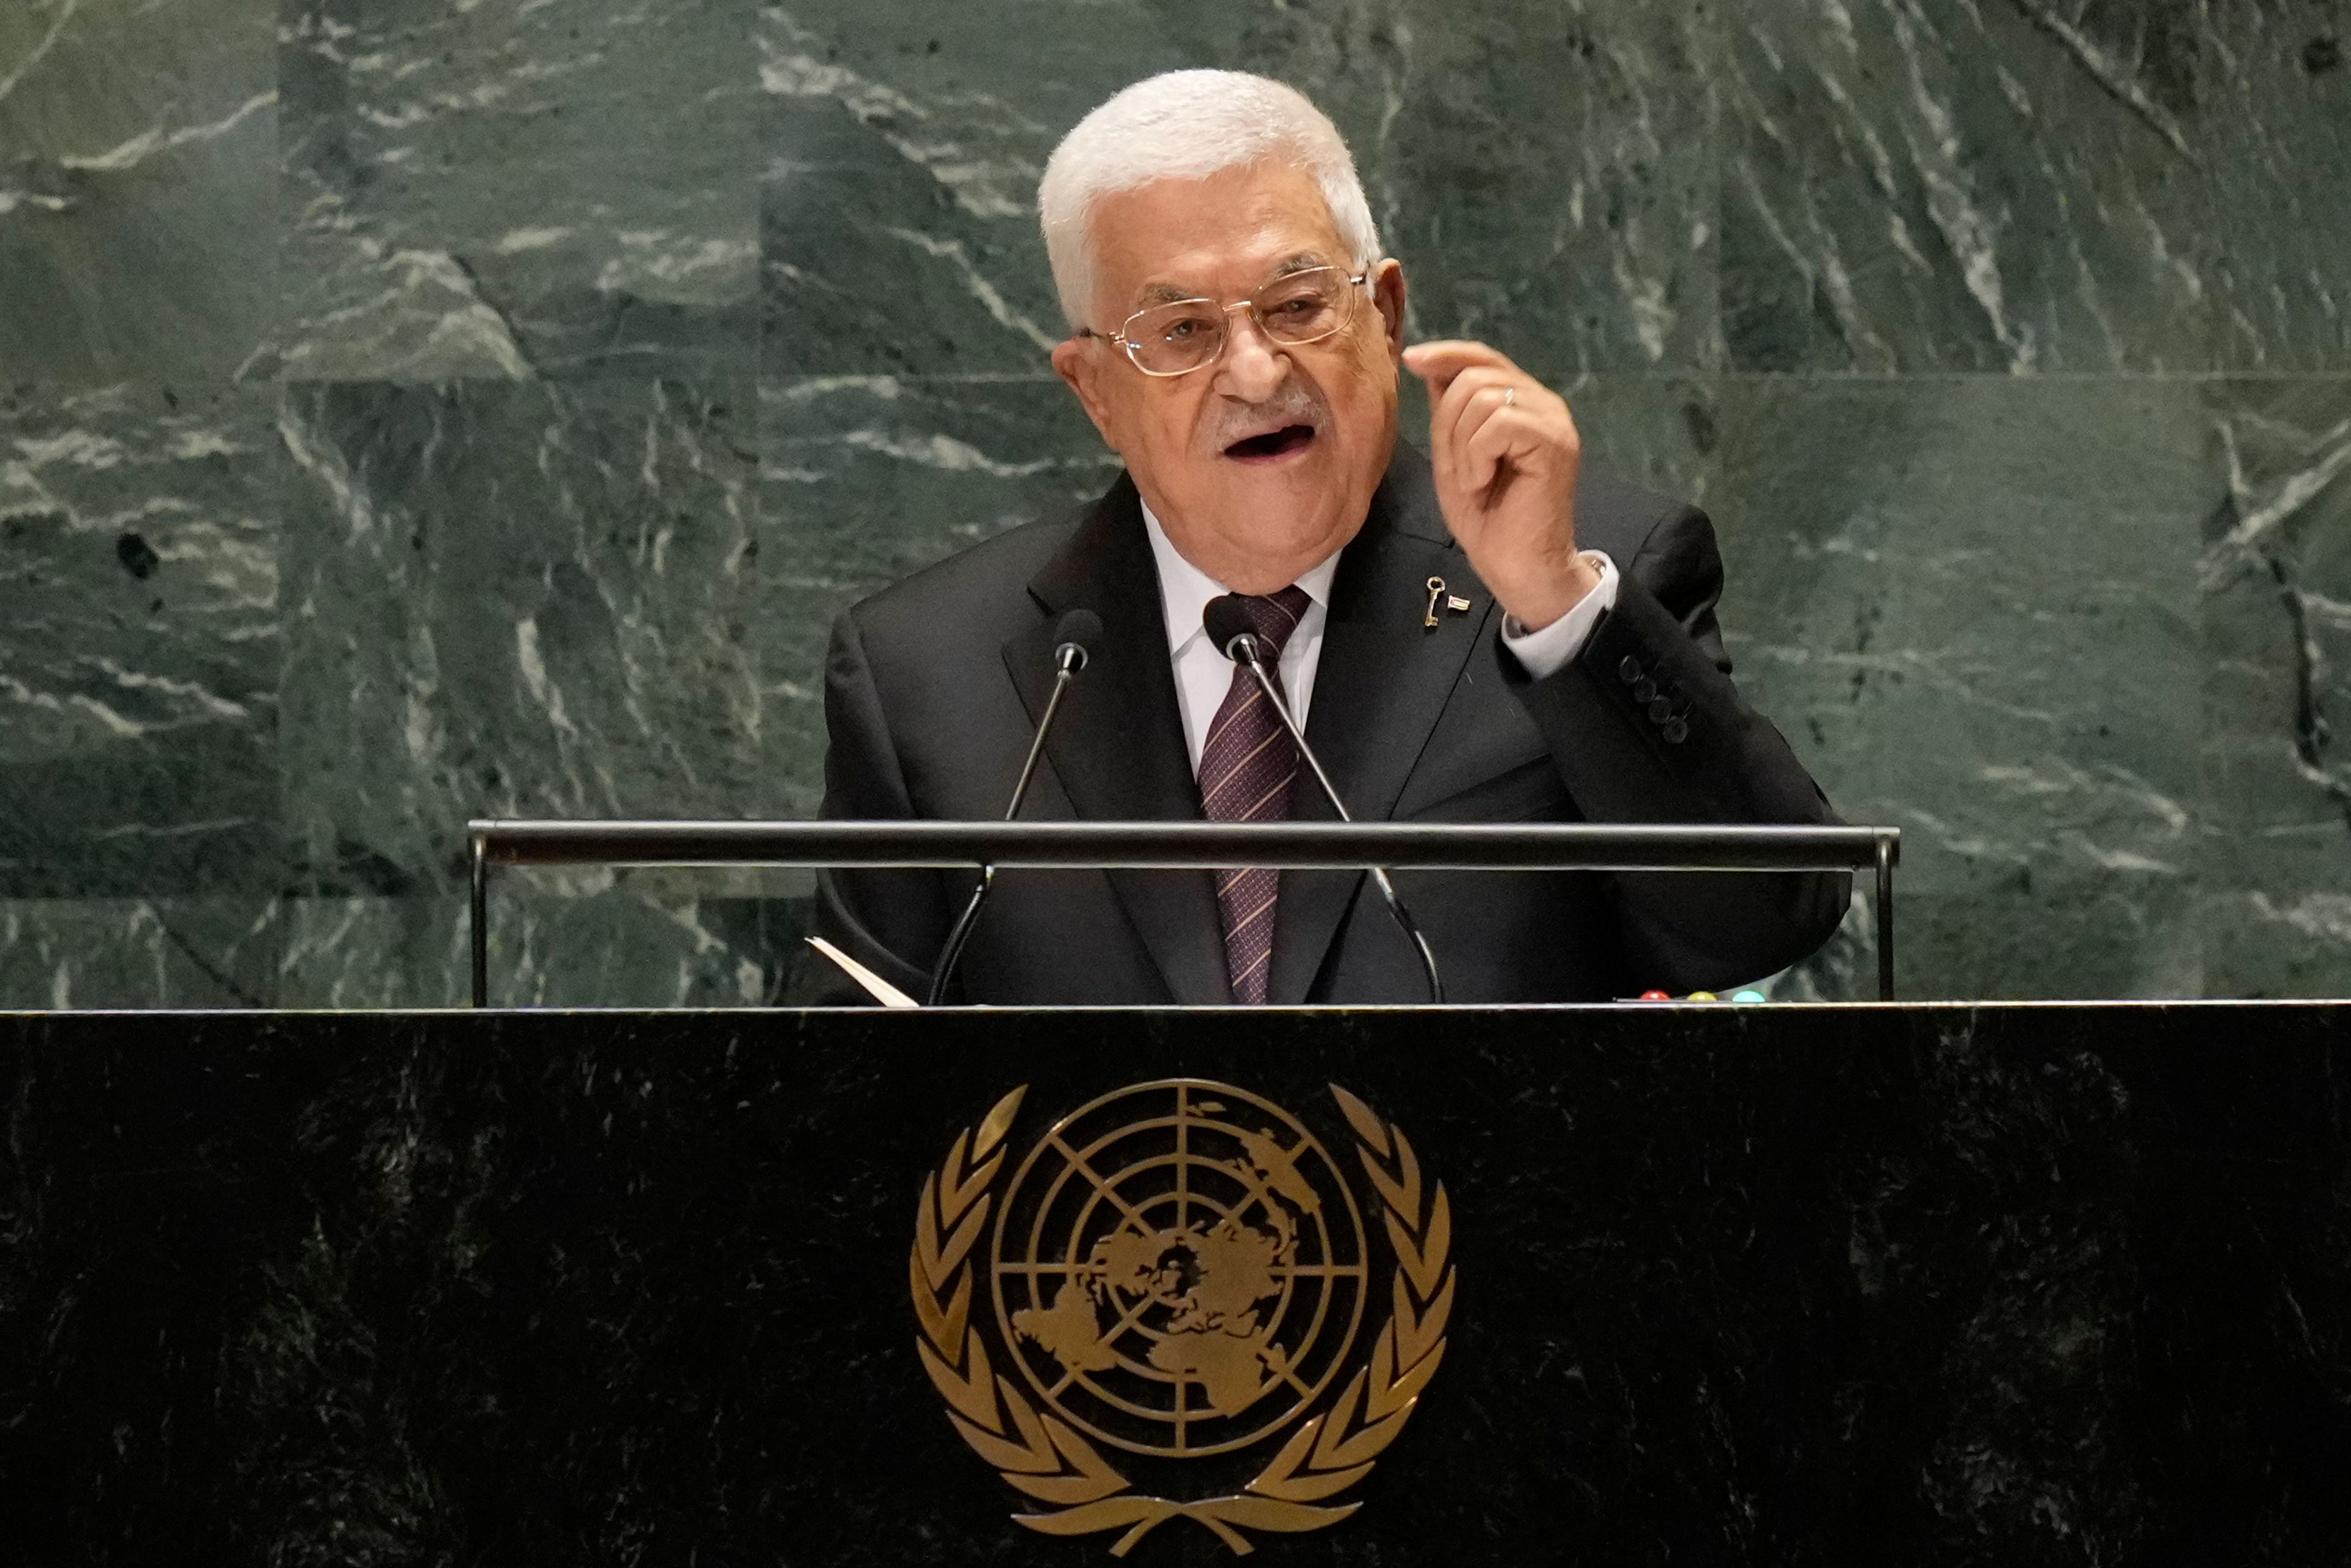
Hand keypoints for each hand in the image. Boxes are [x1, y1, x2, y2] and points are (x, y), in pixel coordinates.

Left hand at [1402, 340, 1597, 630]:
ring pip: (1482, 397)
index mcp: (1521, 402)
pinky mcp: (1555, 441)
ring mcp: (1553, 420)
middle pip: (1474, 375)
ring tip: (1476, 481)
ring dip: (1462, 446)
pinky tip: (1485, 483)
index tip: (1411, 359)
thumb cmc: (1487, 520)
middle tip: (1460, 470)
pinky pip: (1497, 423)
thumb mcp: (1453, 456)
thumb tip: (1429, 365)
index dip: (1447, 353)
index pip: (1482, 357)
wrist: (1515, 566)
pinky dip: (1477, 456)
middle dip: (1448, 422)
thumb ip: (1448, 412)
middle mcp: (1543, 403)